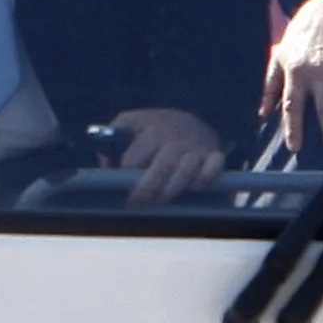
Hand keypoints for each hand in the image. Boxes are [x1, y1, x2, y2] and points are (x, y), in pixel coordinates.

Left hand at [104, 106, 225, 203]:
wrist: (191, 119)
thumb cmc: (154, 127)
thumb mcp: (130, 123)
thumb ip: (113, 139)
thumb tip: (106, 168)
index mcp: (152, 129)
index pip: (136, 156)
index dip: (127, 172)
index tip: (120, 185)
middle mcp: (176, 138)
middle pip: (162, 166)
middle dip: (147, 188)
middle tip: (135, 203)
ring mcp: (197, 146)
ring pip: (186, 170)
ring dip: (171, 189)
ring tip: (159, 201)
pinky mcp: (215, 154)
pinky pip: (214, 169)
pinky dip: (204, 180)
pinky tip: (193, 188)